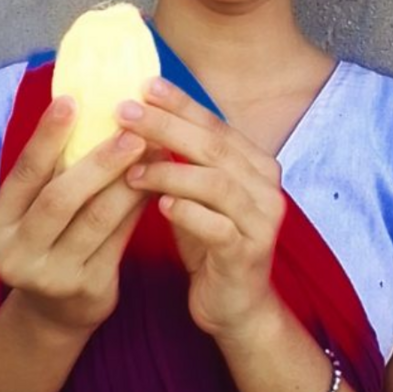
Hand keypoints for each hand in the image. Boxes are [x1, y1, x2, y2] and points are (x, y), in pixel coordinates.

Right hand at [0, 96, 151, 333]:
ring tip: (152, 148)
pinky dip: (139, 206)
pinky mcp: (87, 289)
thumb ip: (54, 170)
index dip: (46, 136)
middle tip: (131, 130)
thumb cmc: (49, 237)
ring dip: (128, 180)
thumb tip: (92, 105)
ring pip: (96, 218)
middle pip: (60, 198)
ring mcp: (50, 276)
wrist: (57, 307)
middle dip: (99, 161)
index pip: (23, 173)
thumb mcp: (36, 208)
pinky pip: (120, 238)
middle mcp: (14, 254)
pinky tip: (157, 181)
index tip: (72, 100)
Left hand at [118, 78, 287, 341]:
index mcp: (256, 164)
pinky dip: (187, 212)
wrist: (236, 306)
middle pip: (214, 147)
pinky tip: (158, 206)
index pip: (216, 125)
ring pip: (216, 183)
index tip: (145, 85)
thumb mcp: (197, 194)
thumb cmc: (210, 241)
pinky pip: (217, 227)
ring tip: (130, 168)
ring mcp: (261, 221)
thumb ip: (184, 159)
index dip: (181, 104)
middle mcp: (266, 187)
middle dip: (167, 126)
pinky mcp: (248, 254)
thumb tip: (141, 115)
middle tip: (126, 113)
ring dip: (169, 172)